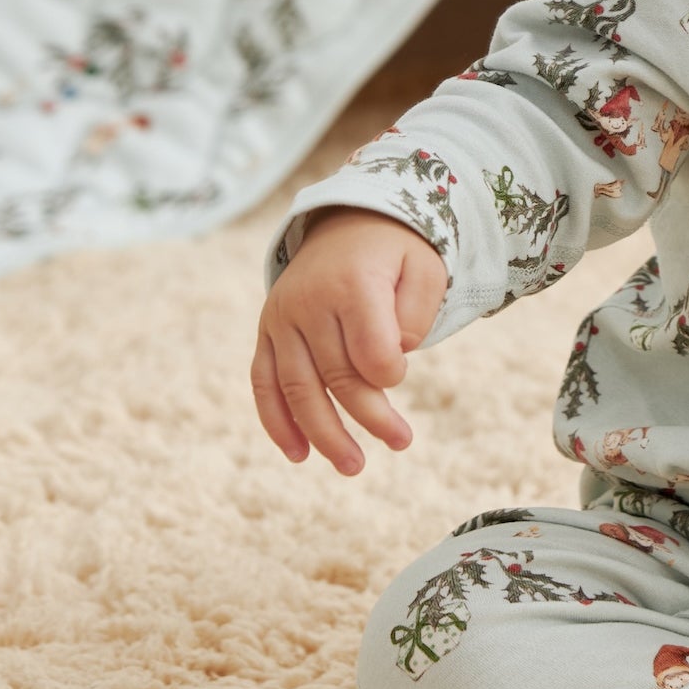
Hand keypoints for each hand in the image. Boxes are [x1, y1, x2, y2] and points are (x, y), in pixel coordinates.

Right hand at [250, 207, 445, 475]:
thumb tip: (393, 358)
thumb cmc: (396, 253)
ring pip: (297, 388)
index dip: (390, 374)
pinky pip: (263, 383)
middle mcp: (308, 301)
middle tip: (401, 442)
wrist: (349, 222)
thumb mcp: (426, 268)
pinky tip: (299, 455)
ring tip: (354, 466)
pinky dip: (277, 421)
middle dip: (369, 417)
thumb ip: (418, 313)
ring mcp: (281, 318)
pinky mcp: (266, 331)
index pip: (369, 351)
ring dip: (324, 434)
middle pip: (336, 376)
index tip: (401, 375)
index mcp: (351, 283)